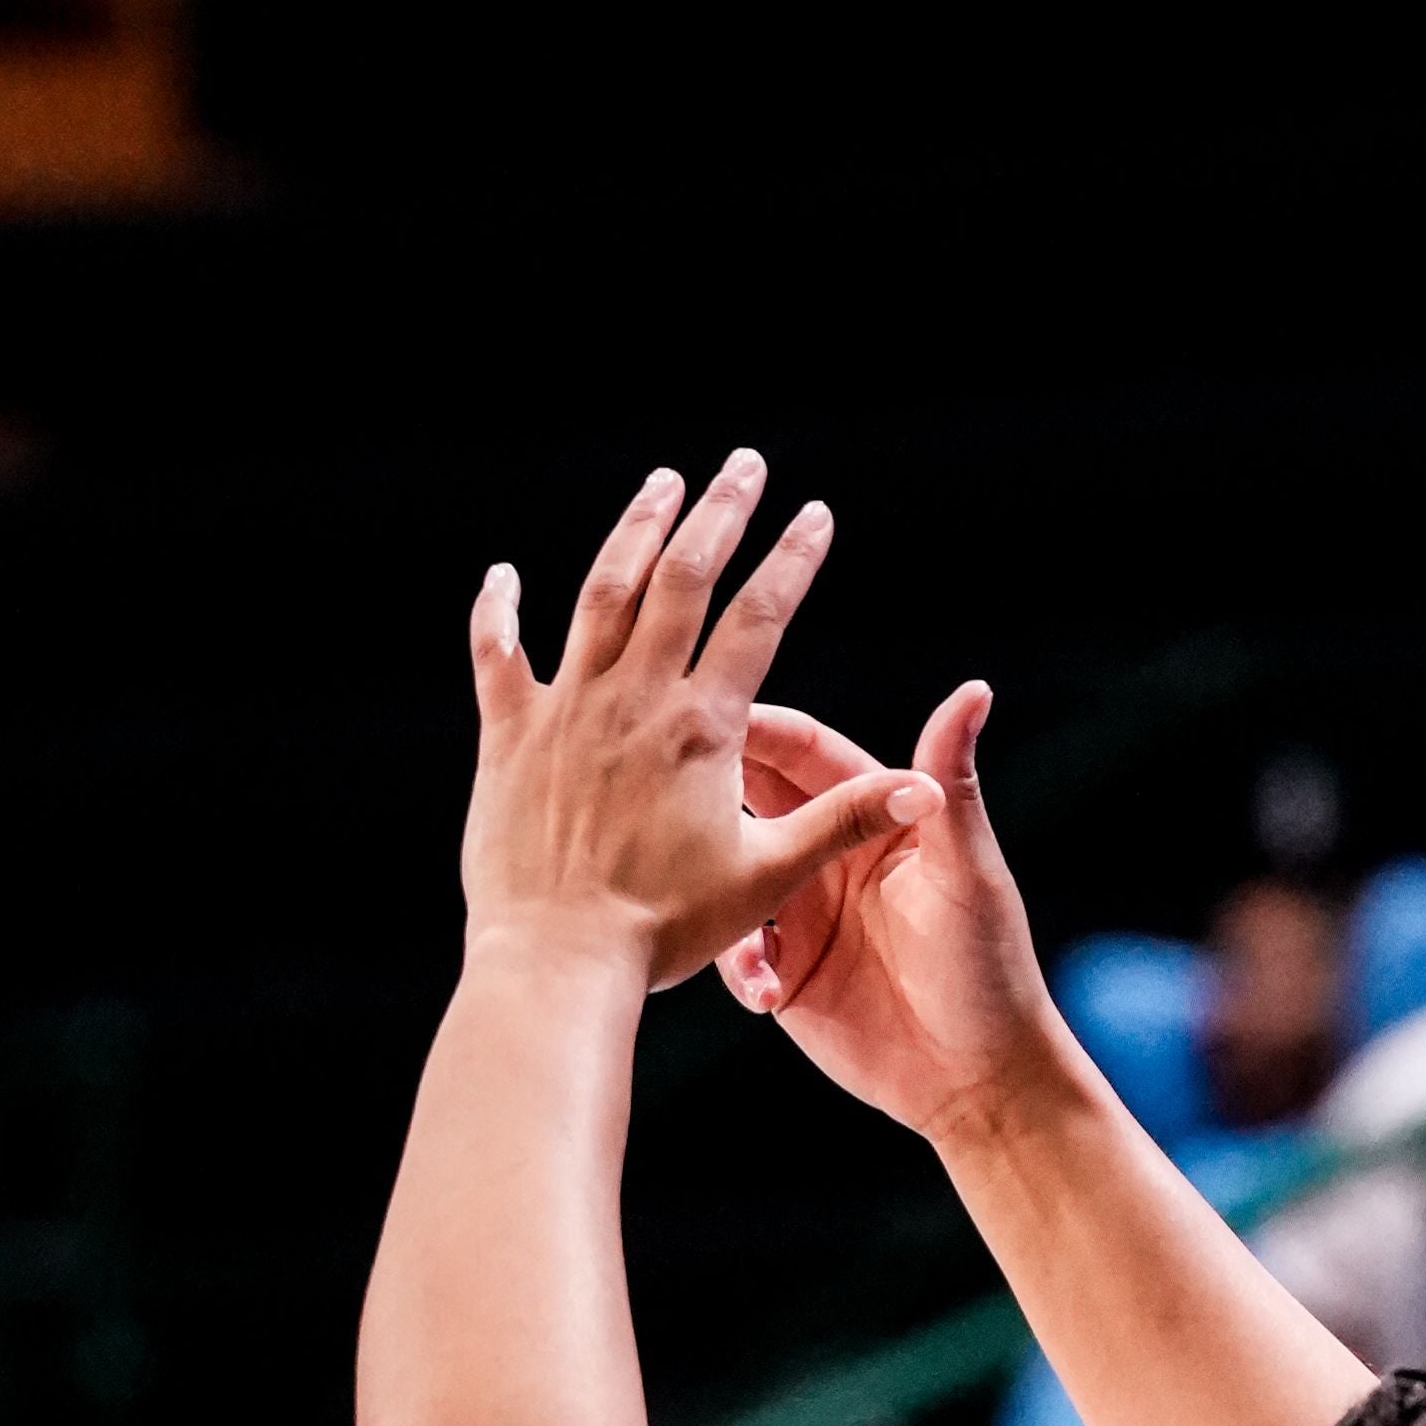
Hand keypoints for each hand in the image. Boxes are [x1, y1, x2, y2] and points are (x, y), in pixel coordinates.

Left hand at [461, 453, 938, 989]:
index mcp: (701, 727)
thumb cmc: (664, 930)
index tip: (814, 514)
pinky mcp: (509, 738)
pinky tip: (503, 575)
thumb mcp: (766, 877)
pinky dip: (499, 611)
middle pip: (682, 579)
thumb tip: (926, 792)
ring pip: (602, 594)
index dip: (790, 560)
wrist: (557, 961)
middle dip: (719, 514)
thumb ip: (843, 822)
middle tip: (743, 465)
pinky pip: (499, 656)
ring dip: (635, 532)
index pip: (757, 618)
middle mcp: (633, 699)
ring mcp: (566, 710)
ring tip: (662, 484)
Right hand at [722, 682, 1064, 1142]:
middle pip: (750, 802)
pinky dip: (735, 963)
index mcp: (874, 815)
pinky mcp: (783, 972)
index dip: (751, 729)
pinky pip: (731, 951)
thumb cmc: (990, 967)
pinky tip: (762, 992)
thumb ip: (950, 784)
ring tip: (708, 911)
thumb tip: (974, 690)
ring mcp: (800, 913)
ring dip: (711, 889)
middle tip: (655, 798)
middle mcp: (830, 854)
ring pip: (726, 876)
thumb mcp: (967, 873)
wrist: (976, 1081)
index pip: (800, 751)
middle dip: (703, 797)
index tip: (700, 717)